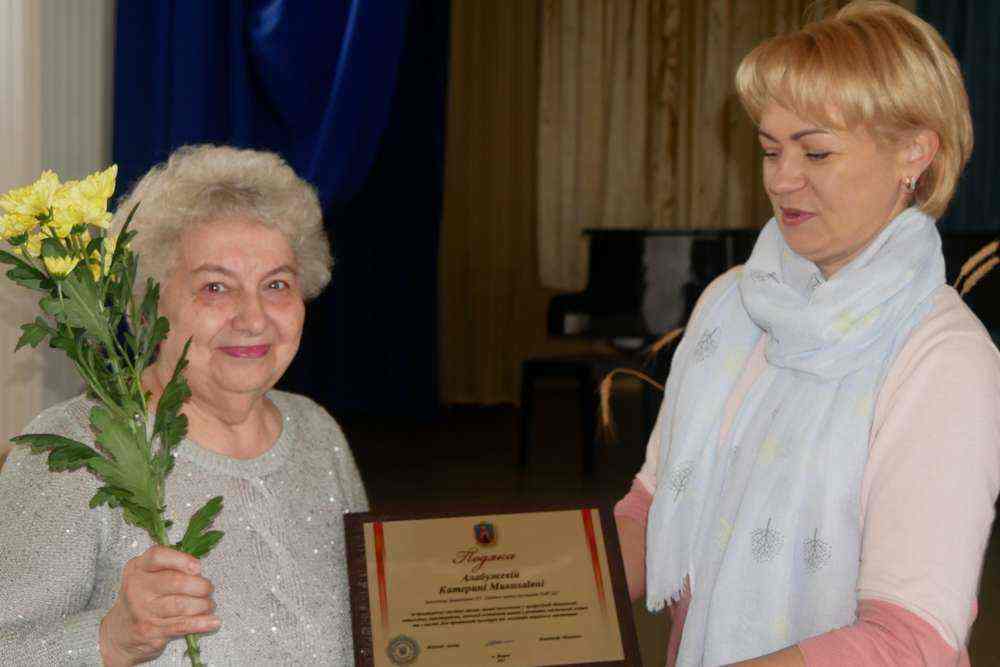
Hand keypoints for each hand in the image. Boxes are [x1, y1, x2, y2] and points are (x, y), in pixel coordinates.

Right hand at [99, 545, 218, 666]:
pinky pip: (181, 626)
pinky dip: (201, 623)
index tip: (198, 567)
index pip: (157, 556)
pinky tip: (213, 622)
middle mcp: (137, 587)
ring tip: (208, 605)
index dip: (181, 560)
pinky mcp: (150, 631)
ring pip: (181, 605)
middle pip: (176, 582)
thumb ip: (170, 567)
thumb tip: (200, 570)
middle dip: (200, 586)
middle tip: (208, 589)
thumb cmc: (143, 597)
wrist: (119, 632)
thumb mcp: (148, 575)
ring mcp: (142, 610)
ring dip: (203, 605)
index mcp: (138, 567)